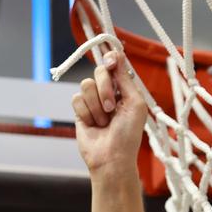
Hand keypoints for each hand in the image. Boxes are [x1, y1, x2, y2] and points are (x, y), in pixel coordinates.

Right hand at [71, 51, 147, 176]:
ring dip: (97, 105)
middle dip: (105, 89)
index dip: (111, 59)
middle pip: (99, 71)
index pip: (115, 65)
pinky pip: (76, 98)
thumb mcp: (135, 104)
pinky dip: (87, 113)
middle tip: (112, 108)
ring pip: (86, 85)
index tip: (111, 61)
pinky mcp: (80, 111)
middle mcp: (109, 92)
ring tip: (104, 122)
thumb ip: (125, 79)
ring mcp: (93, 101)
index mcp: (125, 89)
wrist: (111, 157)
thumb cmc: (128, 134)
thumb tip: (117, 54)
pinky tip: (94, 125)